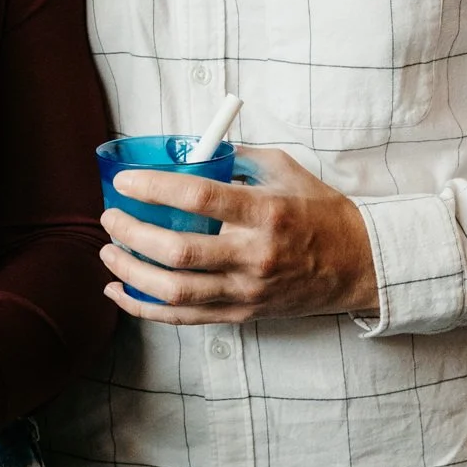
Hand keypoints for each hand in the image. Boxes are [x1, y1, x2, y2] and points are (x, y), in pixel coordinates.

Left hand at [102, 148, 377, 324]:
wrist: (358, 264)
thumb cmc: (318, 211)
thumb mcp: (283, 170)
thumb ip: (235, 158)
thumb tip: (186, 149)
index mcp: (264, 212)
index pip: (198, 198)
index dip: (153, 189)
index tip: (124, 182)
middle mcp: (254, 255)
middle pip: (177, 250)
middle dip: (131, 233)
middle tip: (110, 217)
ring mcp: (247, 291)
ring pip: (174, 290)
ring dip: (130, 271)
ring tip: (108, 251)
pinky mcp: (242, 314)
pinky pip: (183, 318)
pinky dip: (144, 307)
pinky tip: (119, 291)